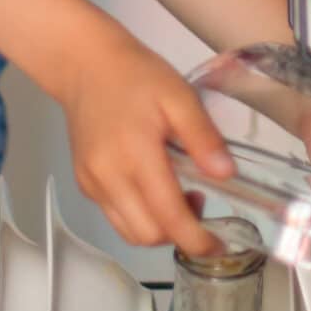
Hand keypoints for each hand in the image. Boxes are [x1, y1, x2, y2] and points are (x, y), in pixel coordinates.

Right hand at [62, 29, 234, 257]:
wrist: (86, 65)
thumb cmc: (134, 75)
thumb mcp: (179, 97)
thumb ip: (203, 137)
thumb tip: (225, 173)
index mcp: (135, 155)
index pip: (168, 217)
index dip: (196, 240)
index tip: (217, 245)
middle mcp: (108, 177)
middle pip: (147, 235)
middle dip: (179, 234)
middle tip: (200, 204)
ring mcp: (93, 183)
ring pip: (129, 232)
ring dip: (159, 229)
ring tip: (178, 196)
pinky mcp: (85, 183)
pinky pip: (114, 217)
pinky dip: (139, 216)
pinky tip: (153, 188)